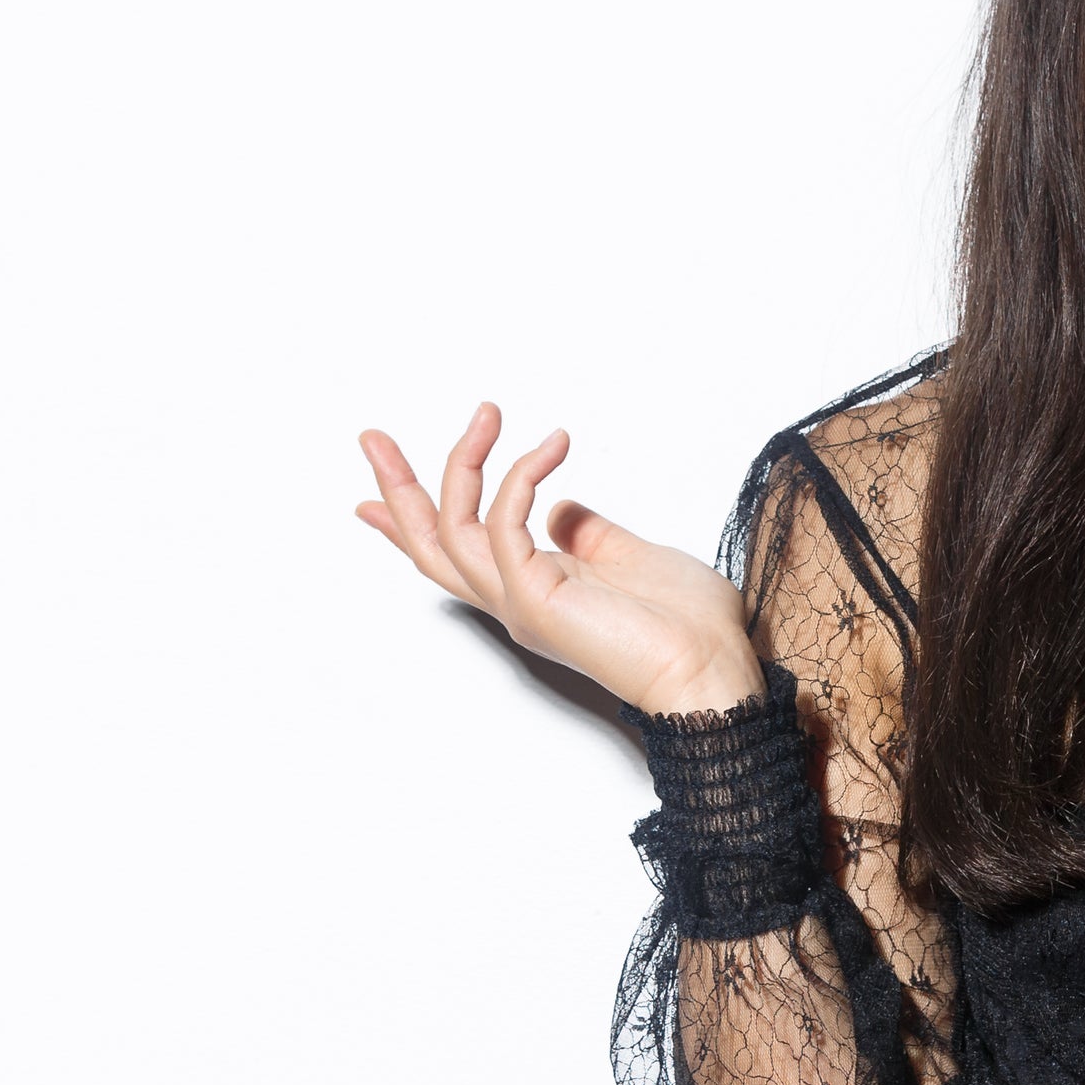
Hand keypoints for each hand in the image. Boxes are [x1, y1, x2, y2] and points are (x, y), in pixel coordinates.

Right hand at [354, 403, 764, 715]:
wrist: (712, 670)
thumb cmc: (688, 626)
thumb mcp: (630, 558)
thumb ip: (589, 535)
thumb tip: (559, 506)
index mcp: (534, 594)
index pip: (458, 555)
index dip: (411, 523)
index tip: (375, 494)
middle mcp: (515, 601)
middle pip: (431, 544)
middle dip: (397, 489)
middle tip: (372, 438)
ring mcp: (521, 603)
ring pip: (451, 530)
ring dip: (462, 462)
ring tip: (488, 413)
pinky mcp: (537, 599)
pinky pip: (507, 523)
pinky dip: (523, 475)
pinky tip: (555, 444)